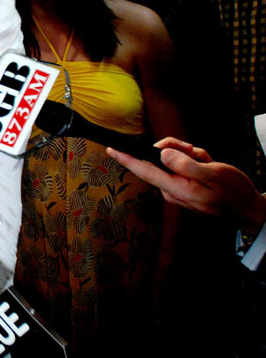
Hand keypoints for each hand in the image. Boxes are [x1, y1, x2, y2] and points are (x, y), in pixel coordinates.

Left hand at [107, 138, 265, 232]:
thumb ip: (186, 164)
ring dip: (190, 156)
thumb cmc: (234, 193)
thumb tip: (162, 155)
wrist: (247, 208)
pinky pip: (181, 167)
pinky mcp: (182, 187)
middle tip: (196, 152)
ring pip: (172, 160)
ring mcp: (176, 190)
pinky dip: (194, 162)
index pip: (144, 171)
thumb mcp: (214, 174)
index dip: (126, 159)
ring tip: (207, 164)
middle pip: (159, 160)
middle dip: (177, 150)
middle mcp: (171, 190)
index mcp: (177, 189)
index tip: (111, 149)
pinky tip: (207, 167)